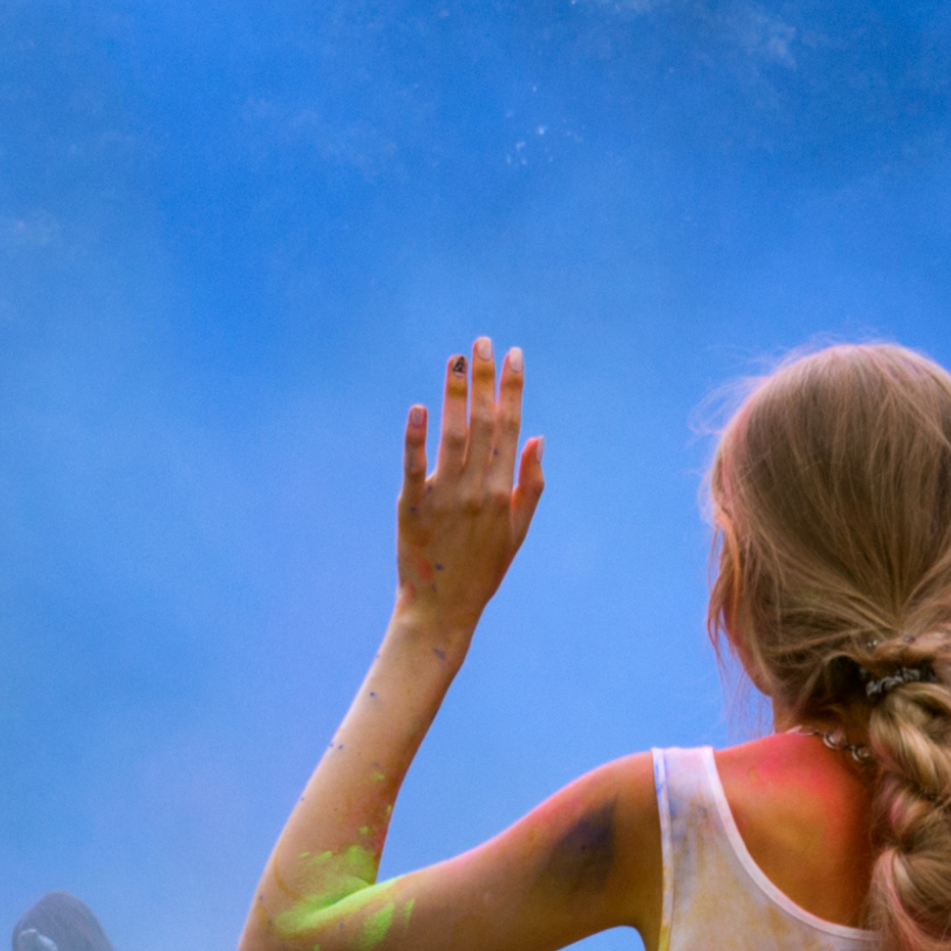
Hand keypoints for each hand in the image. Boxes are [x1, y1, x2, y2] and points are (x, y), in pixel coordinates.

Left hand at [395, 338, 543, 632]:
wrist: (443, 609)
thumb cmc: (482, 571)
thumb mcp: (517, 531)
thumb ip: (531, 484)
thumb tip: (539, 437)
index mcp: (503, 492)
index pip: (511, 429)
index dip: (512, 389)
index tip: (513, 354)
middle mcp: (477, 490)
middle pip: (484, 424)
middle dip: (484, 379)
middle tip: (480, 341)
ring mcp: (445, 498)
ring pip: (453, 437)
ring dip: (455, 395)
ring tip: (455, 360)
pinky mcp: (412, 508)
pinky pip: (414, 467)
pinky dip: (416, 438)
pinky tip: (418, 408)